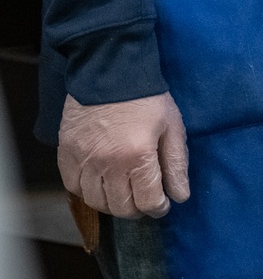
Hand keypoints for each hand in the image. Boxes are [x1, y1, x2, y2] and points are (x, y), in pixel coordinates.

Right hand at [58, 92, 188, 218]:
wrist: (110, 70)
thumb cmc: (146, 97)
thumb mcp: (171, 125)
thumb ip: (176, 163)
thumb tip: (180, 196)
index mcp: (137, 156)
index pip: (147, 202)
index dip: (158, 208)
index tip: (162, 203)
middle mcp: (107, 164)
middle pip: (121, 208)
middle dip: (137, 208)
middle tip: (144, 198)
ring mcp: (84, 160)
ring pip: (96, 202)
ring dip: (112, 203)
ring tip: (123, 192)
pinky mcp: (66, 154)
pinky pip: (74, 187)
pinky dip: (87, 191)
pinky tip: (100, 182)